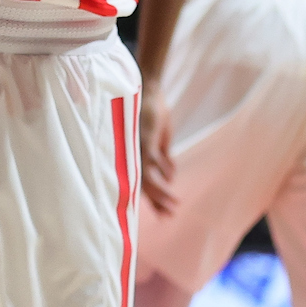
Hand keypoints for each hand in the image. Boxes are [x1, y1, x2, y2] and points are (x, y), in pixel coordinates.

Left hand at [138, 91, 175, 214]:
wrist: (147, 90)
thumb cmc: (150, 112)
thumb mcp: (158, 139)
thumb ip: (161, 156)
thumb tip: (169, 175)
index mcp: (135, 155)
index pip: (142, 182)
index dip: (153, 199)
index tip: (165, 214)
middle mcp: (132, 154)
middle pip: (142, 185)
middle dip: (156, 202)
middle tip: (169, 217)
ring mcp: (136, 148)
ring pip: (146, 180)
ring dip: (160, 195)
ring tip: (173, 206)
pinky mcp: (143, 141)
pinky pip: (151, 164)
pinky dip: (161, 177)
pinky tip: (171, 183)